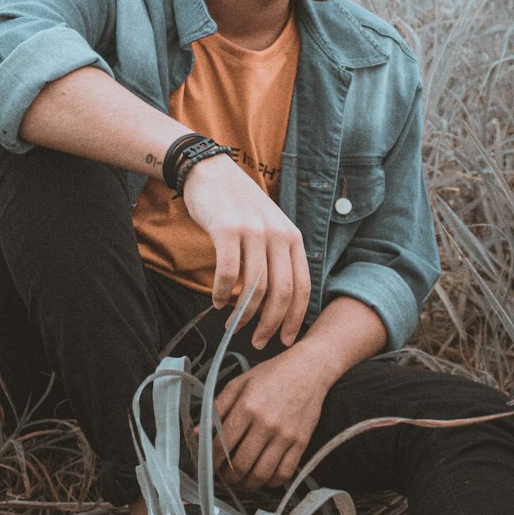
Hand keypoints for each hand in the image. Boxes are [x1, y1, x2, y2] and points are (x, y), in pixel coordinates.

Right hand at [180, 155, 310, 347]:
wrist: (211, 172)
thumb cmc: (239, 207)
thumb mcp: (269, 228)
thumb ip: (277, 258)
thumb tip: (277, 304)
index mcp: (293, 238)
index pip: (302, 287)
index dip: (295, 318)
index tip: (285, 340)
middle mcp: (278, 234)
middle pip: (281, 292)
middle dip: (271, 324)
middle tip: (259, 342)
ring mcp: (253, 231)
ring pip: (254, 287)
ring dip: (243, 314)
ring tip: (232, 325)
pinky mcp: (227, 229)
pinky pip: (228, 272)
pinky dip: (222, 293)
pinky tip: (217, 301)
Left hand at [201, 349, 329, 490]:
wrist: (310, 369)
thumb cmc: (273, 374)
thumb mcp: (240, 383)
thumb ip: (217, 407)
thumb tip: (196, 431)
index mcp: (247, 407)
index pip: (222, 444)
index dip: (211, 459)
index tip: (208, 464)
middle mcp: (265, 424)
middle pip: (240, 464)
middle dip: (227, 476)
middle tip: (223, 476)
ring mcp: (285, 435)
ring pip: (261, 474)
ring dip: (246, 484)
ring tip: (240, 481)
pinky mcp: (301, 442)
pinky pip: (284, 473)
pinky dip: (271, 482)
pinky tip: (263, 478)